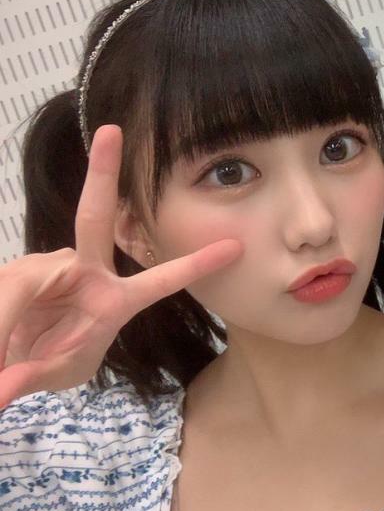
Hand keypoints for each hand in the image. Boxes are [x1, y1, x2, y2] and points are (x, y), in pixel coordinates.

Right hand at [0, 125, 241, 407]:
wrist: (6, 362)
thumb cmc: (45, 364)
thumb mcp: (50, 372)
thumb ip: (27, 378)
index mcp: (115, 302)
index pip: (161, 280)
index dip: (195, 264)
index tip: (233, 247)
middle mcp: (86, 275)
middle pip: (94, 219)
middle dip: (103, 173)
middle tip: (110, 131)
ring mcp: (50, 268)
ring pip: (39, 268)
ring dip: (15, 308)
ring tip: (10, 346)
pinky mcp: (18, 270)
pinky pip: (14, 281)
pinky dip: (3, 309)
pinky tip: (5, 334)